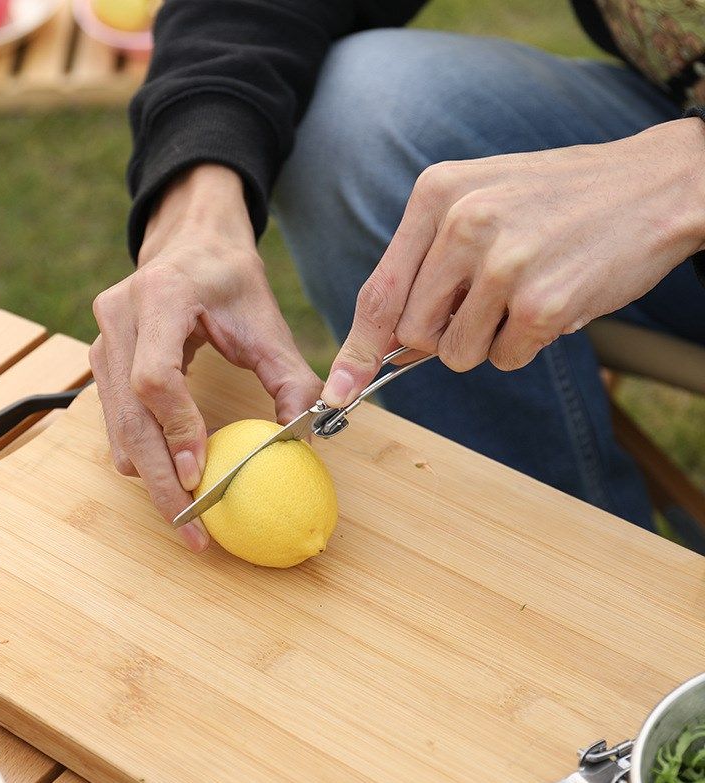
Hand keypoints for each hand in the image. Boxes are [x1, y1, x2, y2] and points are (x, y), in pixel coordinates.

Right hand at [90, 164, 321, 550]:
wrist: (192, 244)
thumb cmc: (231, 280)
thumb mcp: (268, 321)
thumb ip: (292, 377)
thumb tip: (306, 438)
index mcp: (162, 297)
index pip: (155, 377)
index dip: (176, 429)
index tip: (200, 474)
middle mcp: (119, 318)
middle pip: (129, 415)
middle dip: (160, 478)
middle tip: (192, 526)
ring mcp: (102, 340)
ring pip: (116, 426)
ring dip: (150, 474)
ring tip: (187, 514)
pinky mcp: (101, 361)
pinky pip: (115, 421)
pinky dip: (143, 454)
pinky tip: (174, 477)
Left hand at [322, 118, 704, 407]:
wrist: (653, 184)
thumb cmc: (557, 202)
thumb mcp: (479, 205)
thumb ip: (428, 270)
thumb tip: (387, 347)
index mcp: (435, 195)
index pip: (378, 292)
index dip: (356, 349)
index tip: (339, 389)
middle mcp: (461, 223)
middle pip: (412, 334)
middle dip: (442, 338)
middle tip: (484, 308)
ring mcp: (502, 262)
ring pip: (455, 354)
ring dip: (486, 342)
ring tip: (523, 296)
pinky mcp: (541, 301)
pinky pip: (505, 359)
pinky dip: (525, 345)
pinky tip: (553, 301)